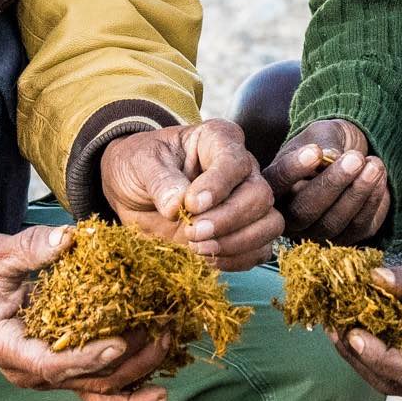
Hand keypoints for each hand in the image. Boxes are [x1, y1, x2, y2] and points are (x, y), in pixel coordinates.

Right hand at [0, 228, 171, 400]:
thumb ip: (30, 247)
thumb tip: (68, 238)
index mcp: (7, 348)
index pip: (52, 364)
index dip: (88, 358)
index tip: (121, 343)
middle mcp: (28, 372)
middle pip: (84, 383)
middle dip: (128, 364)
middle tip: (162, 334)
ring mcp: (45, 376)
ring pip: (95, 393)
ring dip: (136, 379)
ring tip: (168, 352)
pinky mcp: (60, 370)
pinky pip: (95, 389)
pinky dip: (127, 389)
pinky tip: (160, 385)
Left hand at [100, 120, 282, 270]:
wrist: (132, 191)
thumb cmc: (140, 166)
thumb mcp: (140, 163)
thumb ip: (160, 180)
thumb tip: (177, 206)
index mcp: (218, 141)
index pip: (235, 161)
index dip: (218, 186)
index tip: (192, 204)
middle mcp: (241, 170)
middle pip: (260, 195)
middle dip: (228, 219)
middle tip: (192, 232)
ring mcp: (246, 202)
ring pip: (269, 224)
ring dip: (237, 243)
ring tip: (198, 248)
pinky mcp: (242, 232)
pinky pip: (260, 250)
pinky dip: (237, 260)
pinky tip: (207, 258)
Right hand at [263, 117, 391, 243]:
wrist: (353, 156)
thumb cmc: (329, 143)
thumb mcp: (323, 133)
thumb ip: (324, 142)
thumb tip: (330, 157)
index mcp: (275, 186)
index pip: (276, 183)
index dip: (293, 170)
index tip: (315, 151)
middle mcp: (289, 216)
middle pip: (303, 211)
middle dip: (333, 184)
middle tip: (355, 159)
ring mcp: (316, 232)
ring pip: (332, 223)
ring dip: (357, 193)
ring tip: (374, 165)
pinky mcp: (345, 238)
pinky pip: (357, 227)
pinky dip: (372, 202)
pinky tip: (380, 178)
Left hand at [328, 241, 401, 398]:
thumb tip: (371, 280)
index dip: (377, 356)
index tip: (351, 333)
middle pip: (399, 385)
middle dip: (360, 359)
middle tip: (333, 328)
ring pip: (399, 385)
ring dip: (365, 361)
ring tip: (340, 330)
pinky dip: (382, 358)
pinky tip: (363, 334)